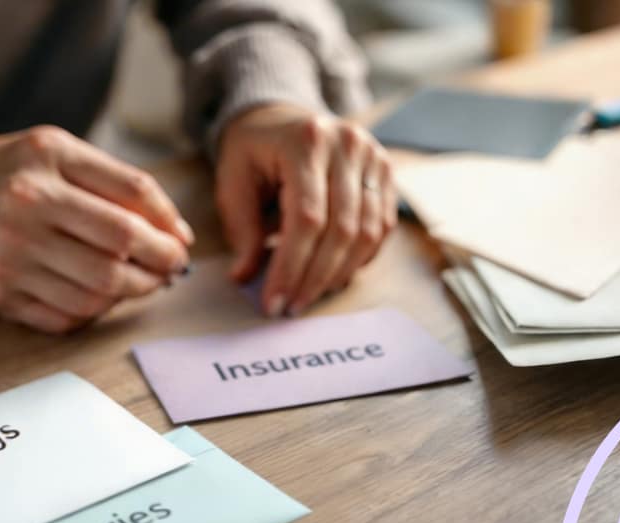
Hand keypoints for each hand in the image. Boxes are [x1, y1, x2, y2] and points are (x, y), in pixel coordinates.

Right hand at [0, 125, 193, 332]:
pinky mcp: (1, 295)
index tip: (180, 240)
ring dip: (134, 292)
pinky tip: (101, 297)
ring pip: (98, 290)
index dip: (167, 224)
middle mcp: (27, 207)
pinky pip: (67, 317)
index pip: (130, 197)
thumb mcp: (54, 151)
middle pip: (119, 248)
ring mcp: (11, 256)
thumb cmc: (6, 172)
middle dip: (160, 263)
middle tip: (171, 268)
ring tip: (141, 282)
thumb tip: (176, 231)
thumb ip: (115, 182)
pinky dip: (95, 312)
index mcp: (46, 161)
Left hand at [216, 104, 396, 316]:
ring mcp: (373, 156)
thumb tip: (246, 277)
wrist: (278, 117)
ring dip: (338, 274)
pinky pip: (382, 226)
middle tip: (291, 308)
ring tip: (310, 296)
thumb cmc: (252, 151)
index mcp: (305, 142)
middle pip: (341, 229)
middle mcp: (348, 145)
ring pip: (368, 232)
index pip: (307, 219)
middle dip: (315, 278)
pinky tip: (333, 275)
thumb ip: (242, 230)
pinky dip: (360, 257)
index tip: (274, 302)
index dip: (292, 267)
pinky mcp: (385, 171)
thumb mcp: (233, 183)